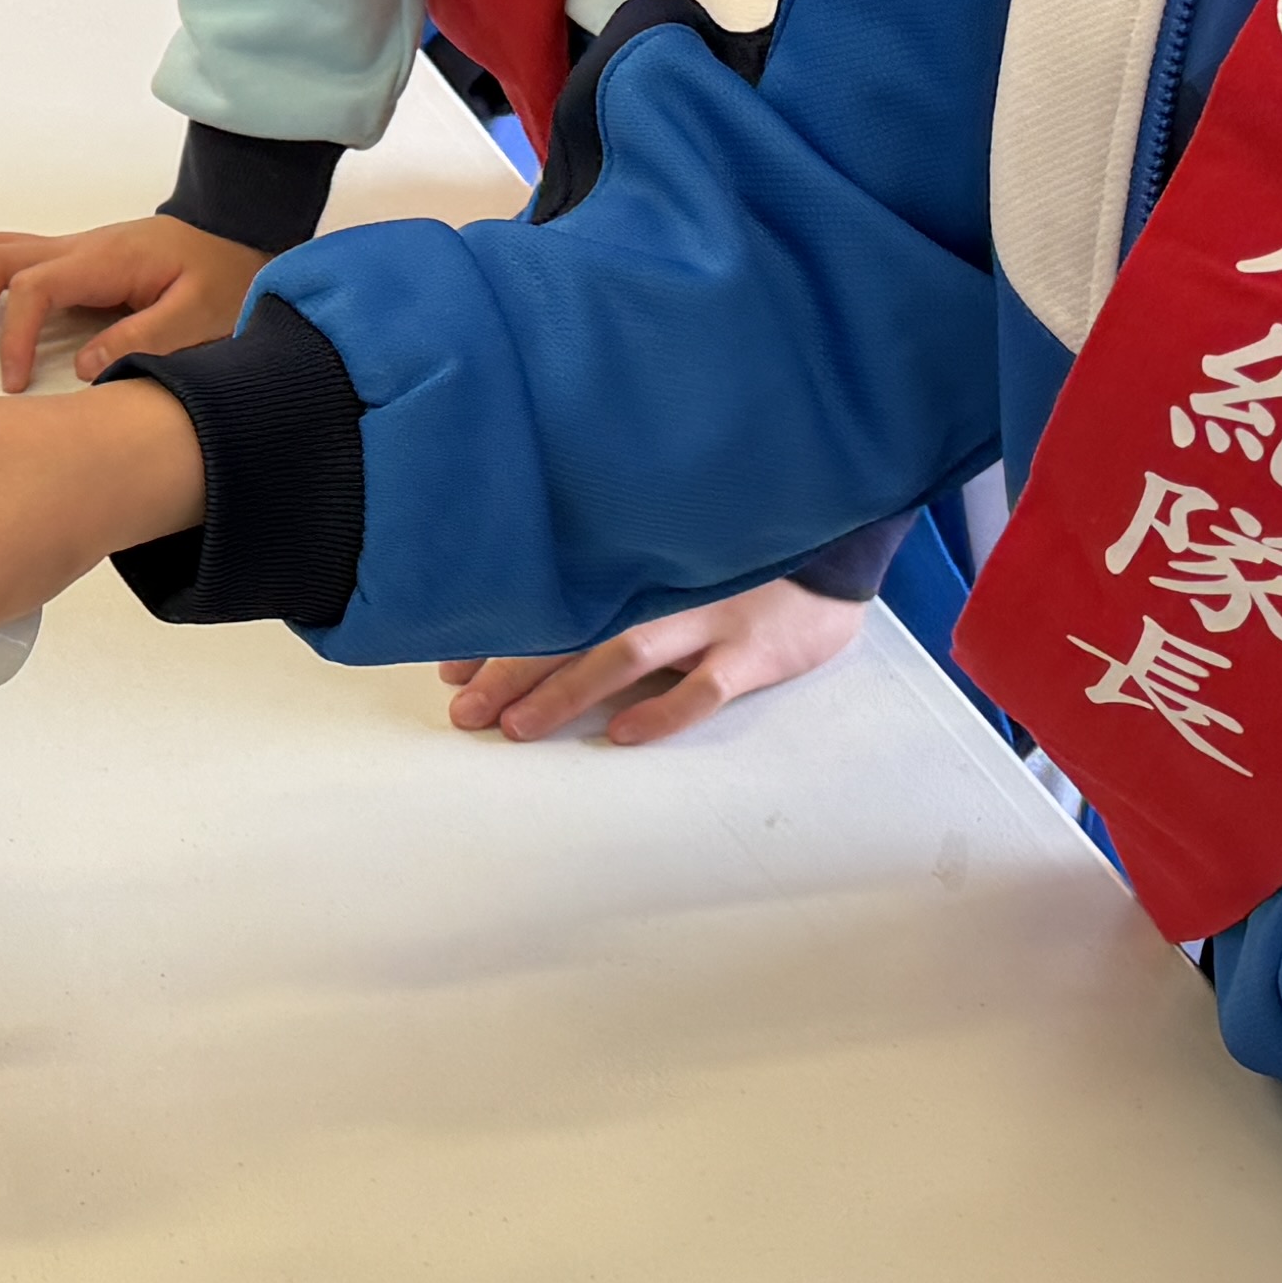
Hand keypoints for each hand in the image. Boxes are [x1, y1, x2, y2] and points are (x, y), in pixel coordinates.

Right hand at [0, 210, 265, 389]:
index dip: (14, 336)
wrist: (242, 239)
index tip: (16, 383)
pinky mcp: (78, 265)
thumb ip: (146, 339)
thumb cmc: (228, 278)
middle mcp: (82, 248)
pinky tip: (1, 336)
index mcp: (108, 258)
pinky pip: (15, 268)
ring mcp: (76, 253)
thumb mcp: (201, 315)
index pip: (33, 286)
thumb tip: (84, 368)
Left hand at [446, 573, 868, 746]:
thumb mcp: (673, 563)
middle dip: (511, 671)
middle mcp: (660, 588)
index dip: (497, 635)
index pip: (551, 602)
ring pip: (624, 653)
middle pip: (572, 630)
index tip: (448, 670)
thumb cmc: (737, 564)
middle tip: (462, 711)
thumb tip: (522, 635)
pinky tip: (622, 735)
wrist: (834, 547)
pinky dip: (662, 710)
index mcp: (633, 568)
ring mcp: (708, 617)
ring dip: (566, 691)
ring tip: (517, 727)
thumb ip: (610, 590)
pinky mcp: (755, 649)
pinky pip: (704, 686)